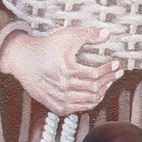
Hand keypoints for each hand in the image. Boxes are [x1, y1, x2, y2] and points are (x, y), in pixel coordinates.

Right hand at [0, 27, 124, 116]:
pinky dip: (91, 101)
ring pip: (90, 100)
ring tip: (109, 82)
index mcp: (66, 70)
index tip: (117, 64)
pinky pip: (81, 108)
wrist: (24, 61)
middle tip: (117, 73)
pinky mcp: (58, 107)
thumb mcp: (66, 36)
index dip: (108, 69)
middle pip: (95, 88)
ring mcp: (60, 99)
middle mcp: (63, 87)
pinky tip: (97, 92)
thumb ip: (87, 34)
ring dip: (103, 91)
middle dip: (109, 79)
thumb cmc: (47, 47)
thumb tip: (108, 33)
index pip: (95, 74)